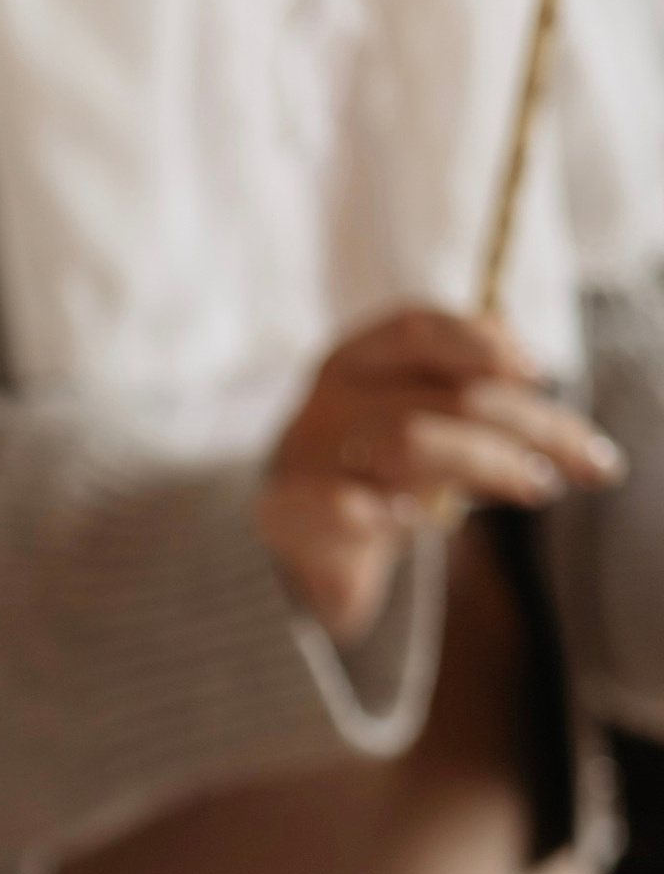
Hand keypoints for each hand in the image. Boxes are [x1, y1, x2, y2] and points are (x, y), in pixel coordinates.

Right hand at [261, 305, 626, 642]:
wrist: (295, 544)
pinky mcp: (285, 512)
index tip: (539, 373)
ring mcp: (303, 454)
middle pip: (443, 396)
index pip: (419, 329)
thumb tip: (529, 368)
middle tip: (587, 463)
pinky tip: (415, 522)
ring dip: (485, 463)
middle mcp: (329, 398)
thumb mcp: (422, 416)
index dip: (481, 342)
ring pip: (408, 442)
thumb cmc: (375, 471)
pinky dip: (387, 514)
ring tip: (537, 487)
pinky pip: (344, 508)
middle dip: (527, 426)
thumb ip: (469, 385)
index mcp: (358, 358)